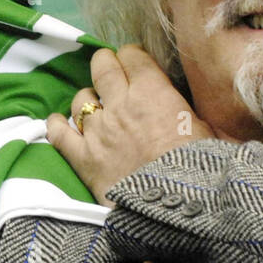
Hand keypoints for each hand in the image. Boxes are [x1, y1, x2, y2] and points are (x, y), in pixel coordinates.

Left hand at [46, 44, 214, 204]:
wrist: (175, 206)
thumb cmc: (198, 168)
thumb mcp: (207, 130)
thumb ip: (188, 110)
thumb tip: (187, 105)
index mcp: (152, 92)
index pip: (132, 56)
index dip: (132, 56)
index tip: (134, 63)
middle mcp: (120, 105)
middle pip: (102, 67)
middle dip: (105, 64)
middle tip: (108, 70)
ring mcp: (97, 130)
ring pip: (81, 99)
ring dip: (87, 100)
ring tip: (94, 107)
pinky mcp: (82, 158)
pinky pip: (59, 134)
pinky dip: (55, 125)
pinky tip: (57, 123)